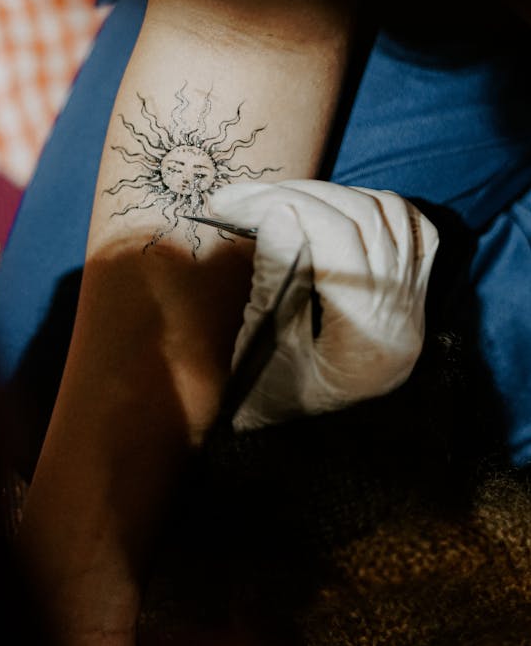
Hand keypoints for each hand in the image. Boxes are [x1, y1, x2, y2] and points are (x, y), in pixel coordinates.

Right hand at [208, 180, 438, 430]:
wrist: (316, 450)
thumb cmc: (279, 405)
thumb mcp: (268, 349)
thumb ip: (276, 279)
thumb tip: (278, 211)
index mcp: (368, 333)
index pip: (337, 238)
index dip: (283, 207)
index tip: (232, 204)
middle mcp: (403, 314)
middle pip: (363, 219)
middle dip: (299, 195)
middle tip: (242, 197)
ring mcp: (413, 303)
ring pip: (389, 215)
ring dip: (334, 196)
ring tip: (281, 200)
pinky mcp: (412, 297)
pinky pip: (412, 232)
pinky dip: (374, 208)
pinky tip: (335, 208)